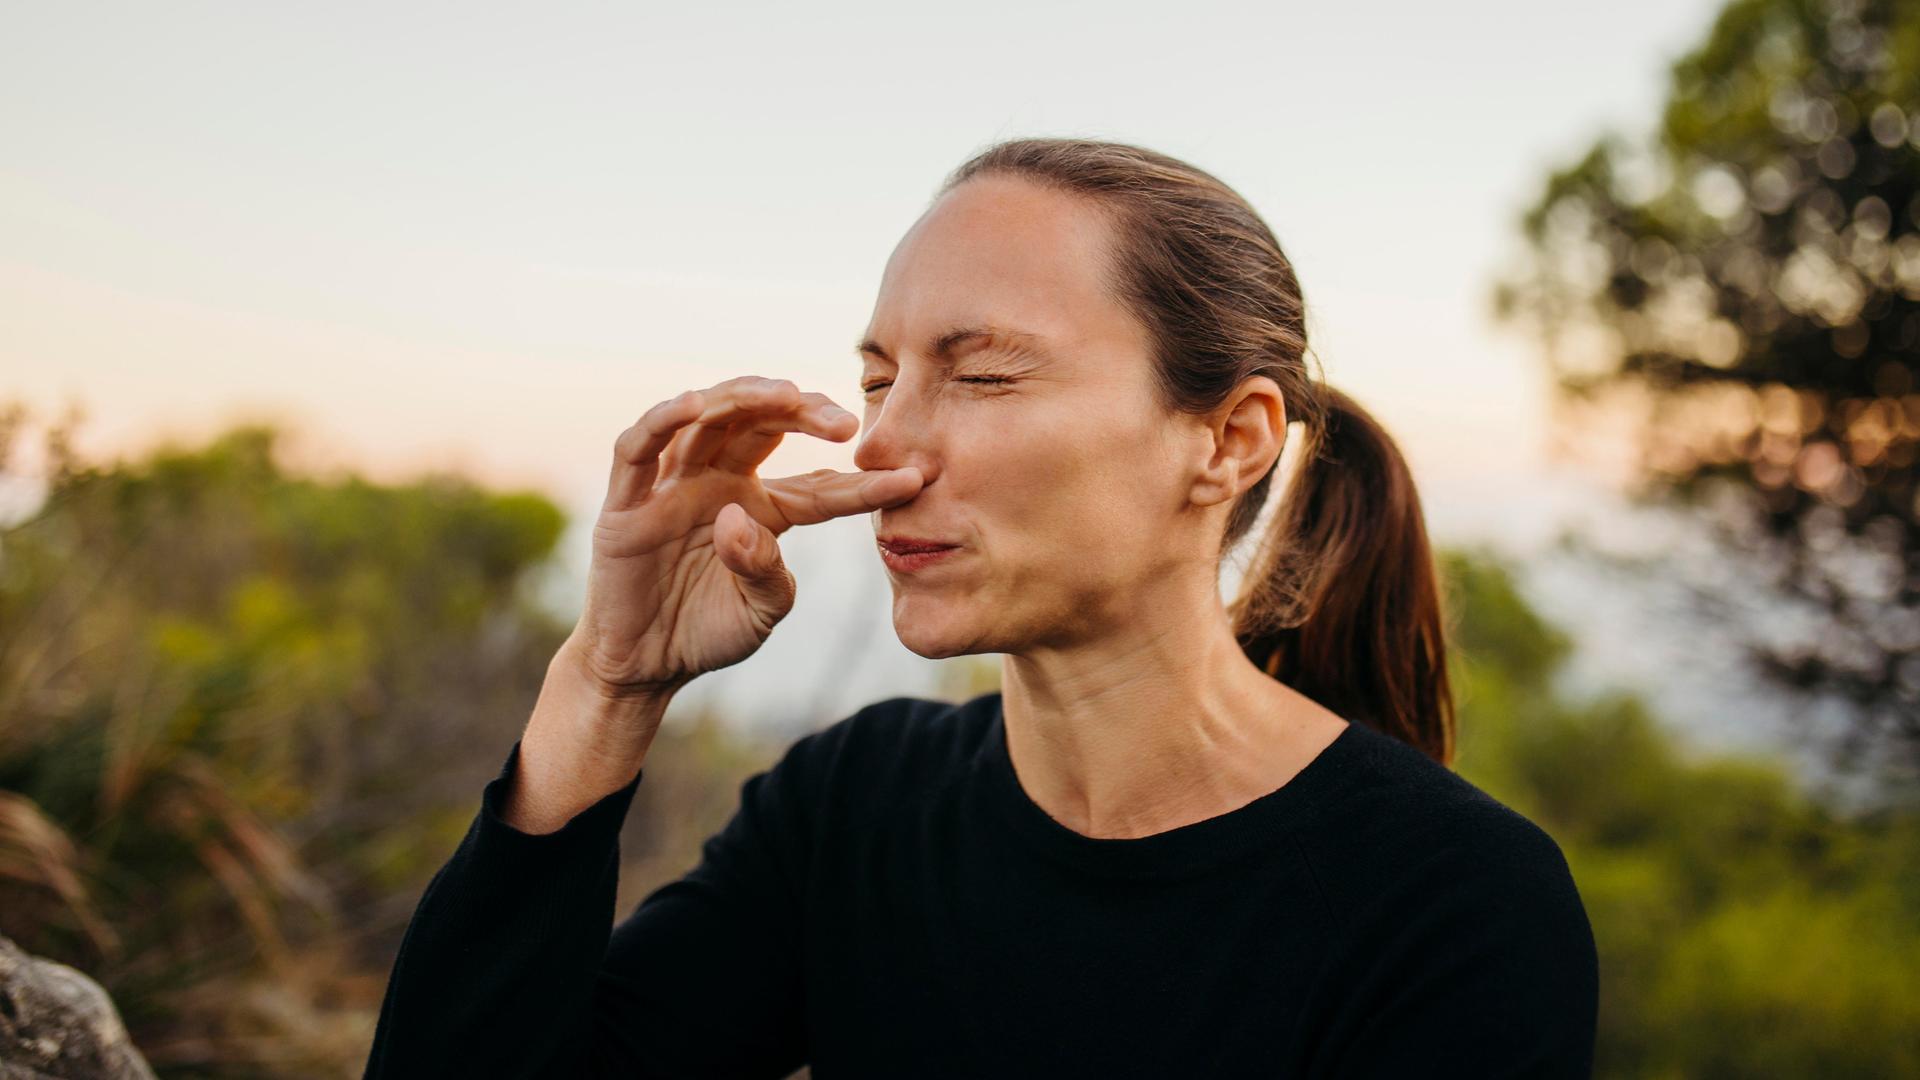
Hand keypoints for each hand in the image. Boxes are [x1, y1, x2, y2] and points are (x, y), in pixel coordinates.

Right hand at [566, 375, 922, 697]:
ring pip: (706, 418)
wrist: (645, 666)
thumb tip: (740, 520)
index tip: (912, 479)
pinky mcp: (626, 501)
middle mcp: (720, 481)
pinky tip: (695, 404)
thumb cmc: (708, 632)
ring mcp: (671, 486)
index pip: (820, 484)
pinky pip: (638, 446)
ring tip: (784, 395)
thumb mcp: (760, 610)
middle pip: (761, 423)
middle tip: (842, 422)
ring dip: (744, 398)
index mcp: (763, 506)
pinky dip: (663, 418)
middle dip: (803, 412)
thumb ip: (766, 571)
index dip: (863, 482)